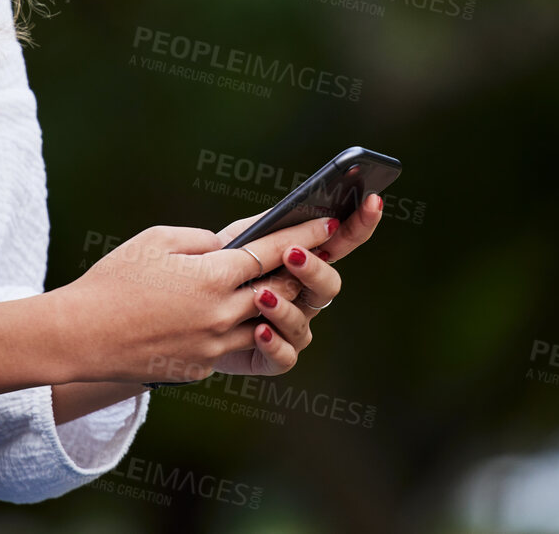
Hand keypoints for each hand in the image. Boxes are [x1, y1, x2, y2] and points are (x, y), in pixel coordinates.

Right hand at [60, 214, 341, 385]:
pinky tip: (240, 314)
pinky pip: (238, 345)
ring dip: (277, 303)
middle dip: (298, 270)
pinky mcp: (203, 369)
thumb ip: (204, 241)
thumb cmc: (113, 280)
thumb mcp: (157, 242)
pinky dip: (244, 327)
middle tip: (309, 253)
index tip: (328, 224)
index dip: (304, 236)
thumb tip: (233, 245)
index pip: (273, 252)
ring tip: (275, 284)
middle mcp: (221, 314)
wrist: (79, 337)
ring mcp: (214, 347)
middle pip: (280, 289)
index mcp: (212, 276)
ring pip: (267, 323)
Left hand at [209, 192, 384, 377]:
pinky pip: (284, 356)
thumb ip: (270, 227)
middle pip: (329, 285)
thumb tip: (302, 208)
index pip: (341, 242)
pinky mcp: (273, 357)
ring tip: (261, 295)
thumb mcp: (241, 241)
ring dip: (284, 308)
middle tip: (292, 255)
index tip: (373, 201)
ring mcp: (293, 329)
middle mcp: (305, 297)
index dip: (361, 223)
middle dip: (314, 269)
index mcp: (304, 263)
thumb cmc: (218, 270)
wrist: (185, 312)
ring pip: (304, 321)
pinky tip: (259, 331)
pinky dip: (273, 343)